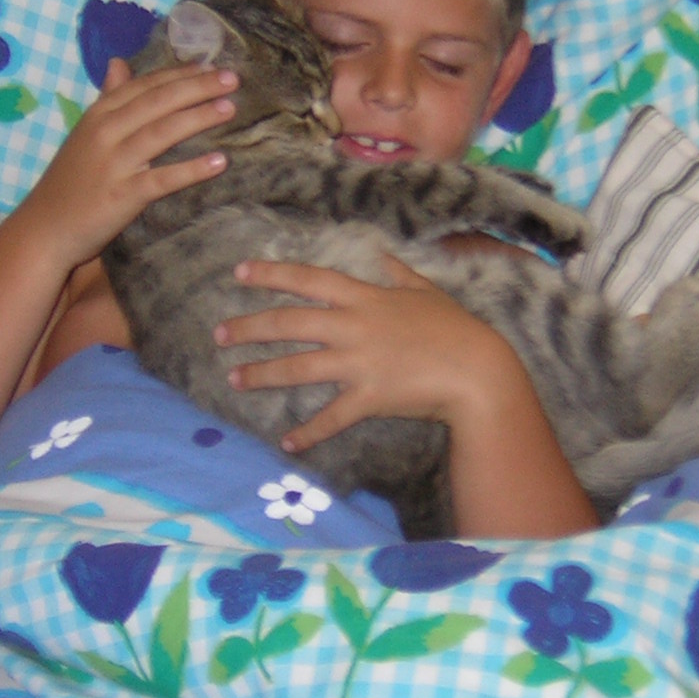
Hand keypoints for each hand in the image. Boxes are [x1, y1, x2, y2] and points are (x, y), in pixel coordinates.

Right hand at [19, 56, 238, 269]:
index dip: (179, 73)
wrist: (45, 228)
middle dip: (197, 87)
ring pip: (161, 133)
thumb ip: (107, 98)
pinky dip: (191, 169)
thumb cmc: (71, 181)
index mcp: (99, 114)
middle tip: (232, 78)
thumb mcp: (85, 133)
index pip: (144, 85)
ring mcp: (113, 164)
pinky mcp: (122, 196)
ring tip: (229, 108)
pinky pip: (162, 179)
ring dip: (198, 118)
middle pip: (157, 102)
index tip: (211, 65)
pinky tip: (219, 161)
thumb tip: (119, 62)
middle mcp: (105, 133)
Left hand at [214, 255, 515, 451]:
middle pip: (290, 322)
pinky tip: (286, 443)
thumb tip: (382, 254)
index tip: (239, 272)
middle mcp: (354, 327)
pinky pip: (330, 418)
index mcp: (366, 298)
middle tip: (220, 334)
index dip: (271, 274)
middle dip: (250, 327)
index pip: (308, 279)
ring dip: (262, 374)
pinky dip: (307, 433)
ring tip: (234, 379)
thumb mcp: (428, 292)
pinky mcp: (368, 398)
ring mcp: (359, 363)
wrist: (478, 372)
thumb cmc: (456, 329)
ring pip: (298, 367)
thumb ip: (400, 274)